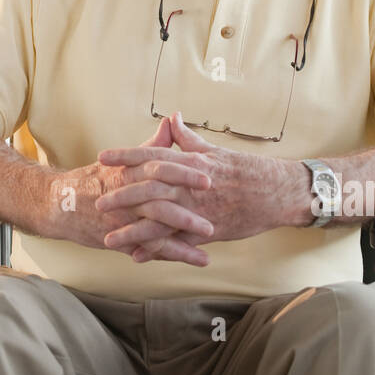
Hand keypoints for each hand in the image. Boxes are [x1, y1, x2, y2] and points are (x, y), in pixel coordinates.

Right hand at [45, 116, 214, 266]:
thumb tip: (173, 121)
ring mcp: (122, 217)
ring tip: (210, 233)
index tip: (208, 168)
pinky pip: (151, 247)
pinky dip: (175, 253)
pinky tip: (198, 258)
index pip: (159, 165)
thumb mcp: (124, 160)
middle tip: (214, 202)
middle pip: (159, 195)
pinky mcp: (121, 238)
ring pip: (156, 224)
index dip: (184, 168)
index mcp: (129, 170)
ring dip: (185, 231)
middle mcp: (125, 193)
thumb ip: (153, 145)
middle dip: (187, 199)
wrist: (60, 204)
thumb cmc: (96, 179)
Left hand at [96, 112, 291, 262]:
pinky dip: (156, 249)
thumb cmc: (245, 169)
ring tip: (109, 237)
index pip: (152, 155)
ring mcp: (197, 209)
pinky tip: (137, 255)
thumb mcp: (214, 149)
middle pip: (149, 188)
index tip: (103, 156)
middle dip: (122, 195)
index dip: (125, 155)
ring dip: (133, 229)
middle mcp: (190, 185)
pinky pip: (177, 241)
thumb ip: (188, 138)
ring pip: (159, 219)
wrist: (275, 192)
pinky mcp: (206, 230)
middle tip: (98, 201)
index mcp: (190, 162)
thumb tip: (172, 118)